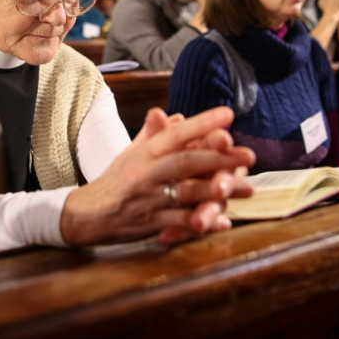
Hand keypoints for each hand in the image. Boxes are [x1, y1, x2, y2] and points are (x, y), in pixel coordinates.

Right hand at [60, 106, 254, 246]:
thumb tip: (177, 115)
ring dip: (217, 190)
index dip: (203, 123)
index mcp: (145, 152)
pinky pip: (180, 223)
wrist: (88, 214)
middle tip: (250, 155)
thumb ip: (155, 133)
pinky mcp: (150, 223)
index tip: (229, 114)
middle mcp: (147, 172)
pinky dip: (203, 222)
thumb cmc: (116, 180)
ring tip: (246, 187)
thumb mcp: (132, 153)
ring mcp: (149, 198)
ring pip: (187, 192)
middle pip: (187, 161)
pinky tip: (225, 220)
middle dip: (220, 158)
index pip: (176, 133)